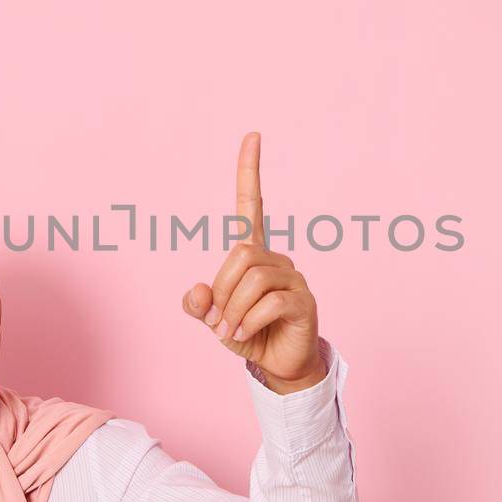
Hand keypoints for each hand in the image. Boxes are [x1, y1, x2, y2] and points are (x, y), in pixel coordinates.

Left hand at [182, 131, 325, 393]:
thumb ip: (199, 304)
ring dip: (233, 308)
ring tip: (230, 331)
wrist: (278, 365)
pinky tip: (243, 335)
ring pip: (253, 278)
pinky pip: (270, 301)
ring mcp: (294, 278)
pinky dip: (248, 321)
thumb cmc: (246, 334)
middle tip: (217, 320)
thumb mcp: (213, 319)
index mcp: (253, 254)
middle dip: (221, 289)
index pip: (251, 203)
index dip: (249, 171)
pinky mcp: (304, 301)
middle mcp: (276, 258)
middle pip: (241, 255)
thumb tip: (197, 292)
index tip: (253, 135)